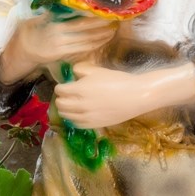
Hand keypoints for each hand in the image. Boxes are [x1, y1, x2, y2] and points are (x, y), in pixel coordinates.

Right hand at [0, 14, 115, 84]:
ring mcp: (63, 47)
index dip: (92, 16)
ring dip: (102, 36)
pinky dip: (95, 45)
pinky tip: (103, 40)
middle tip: (115, 19)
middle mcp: (60, 36)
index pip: (77, 19)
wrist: (23, 51)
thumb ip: (49, 10)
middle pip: (86, 30)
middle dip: (101, 25)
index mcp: (54, 24)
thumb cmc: (29, 30)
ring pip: (87, 41)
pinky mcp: (64, 55)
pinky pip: (83, 50)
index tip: (103, 10)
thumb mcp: (35, 17)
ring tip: (113, 29)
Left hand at [53, 61, 194, 128]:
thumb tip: (73, 74)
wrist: (135, 96)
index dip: (61, 86)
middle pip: (60, 104)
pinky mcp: (94, 125)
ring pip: (66, 116)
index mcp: (79, 89)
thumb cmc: (117, 80)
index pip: (59, 90)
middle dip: (61, 98)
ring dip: (66, 109)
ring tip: (72, 104)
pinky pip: (76, 124)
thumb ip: (81, 70)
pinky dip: (74, 119)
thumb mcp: (97, 71)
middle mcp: (80, 105)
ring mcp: (86, 117)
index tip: (66, 85)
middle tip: (67, 95)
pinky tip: (79, 114)